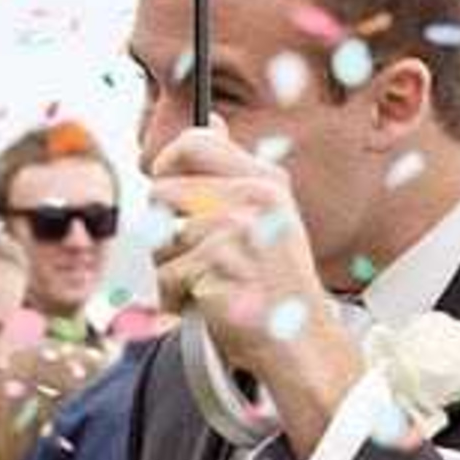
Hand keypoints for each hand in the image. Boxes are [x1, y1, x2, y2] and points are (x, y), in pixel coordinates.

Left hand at [148, 119, 350, 381]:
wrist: (300, 341)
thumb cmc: (277, 284)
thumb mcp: (268, 213)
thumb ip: (234, 169)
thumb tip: (211, 118)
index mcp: (264, 181)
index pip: (195, 141)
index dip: (168, 162)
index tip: (166, 185)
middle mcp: (250, 200)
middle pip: (162, 192)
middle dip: (165, 229)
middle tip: (196, 255)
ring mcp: (233, 232)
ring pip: (159, 240)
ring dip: (172, 270)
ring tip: (210, 283)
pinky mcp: (214, 268)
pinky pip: (165, 277)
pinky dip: (176, 299)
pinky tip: (209, 305)